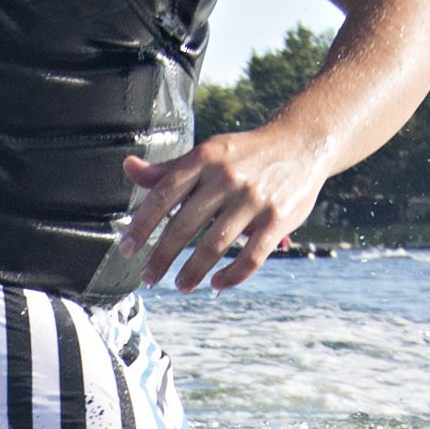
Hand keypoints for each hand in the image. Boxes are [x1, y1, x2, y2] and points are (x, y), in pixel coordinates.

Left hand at [119, 123, 328, 289]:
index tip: (127, 249)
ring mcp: (253, 199)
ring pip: (214, 245)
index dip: (142, 225)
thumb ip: (169, 169)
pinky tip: (217, 283)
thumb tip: (129, 167)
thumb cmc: (245, 153)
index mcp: (204, 158)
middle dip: (162, 256)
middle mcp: (226, 177)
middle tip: (147, 277)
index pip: (164, 194)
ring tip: (180, 285)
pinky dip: (232, 275)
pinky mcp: (277, 220)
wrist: (302, 143)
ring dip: (193, 271)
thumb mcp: (208, 153)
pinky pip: (250, 257)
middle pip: (184, 224)